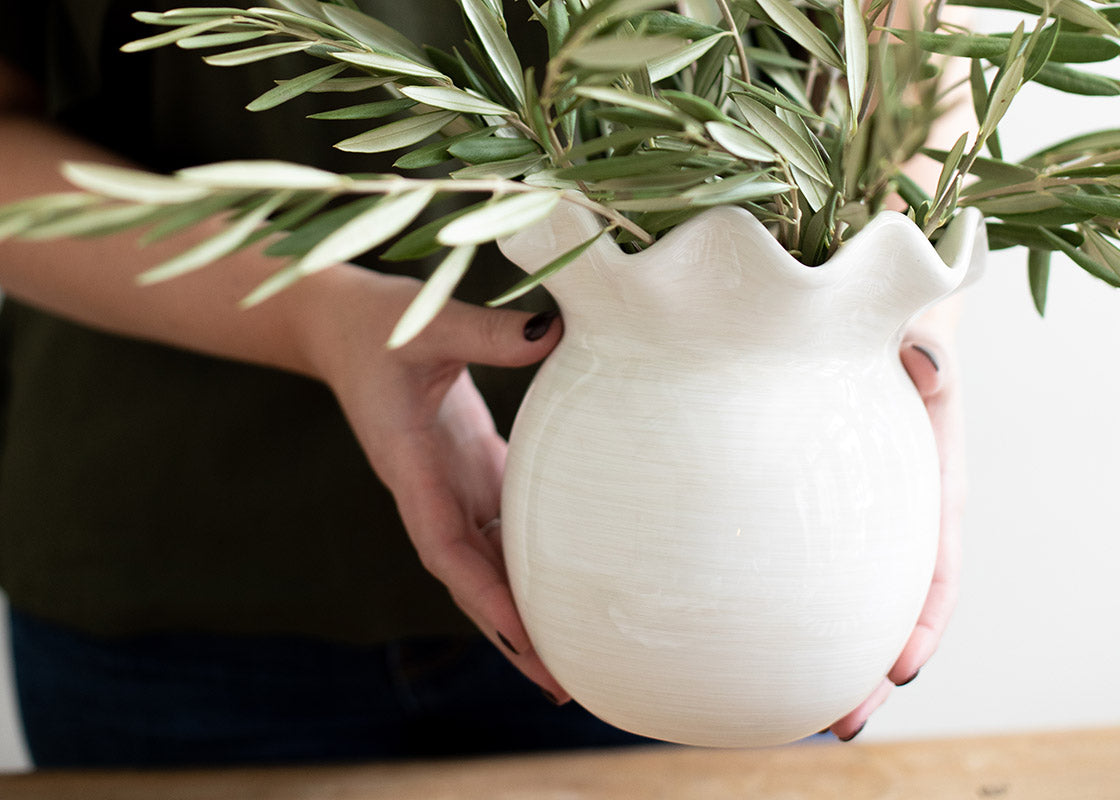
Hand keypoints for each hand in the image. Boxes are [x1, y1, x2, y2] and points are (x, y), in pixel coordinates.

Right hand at [295, 267, 567, 700]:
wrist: (343, 328)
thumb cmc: (377, 324)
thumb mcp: (426, 324)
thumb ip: (485, 333)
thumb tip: (556, 332)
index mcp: (410, 468)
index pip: (445, 548)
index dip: (483, 595)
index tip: (525, 641)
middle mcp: (431, 492)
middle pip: (471, 580)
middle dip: (511, 633)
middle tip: (564, 686)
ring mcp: (450, 486)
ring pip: (489, 564)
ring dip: (524, 610)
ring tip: (574, 657)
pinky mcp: (469, 471)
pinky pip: (502, 529)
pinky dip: (530, 564)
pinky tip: (569, 588)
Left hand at [828, 311, 965, 740]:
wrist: (853, 320)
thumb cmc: (889, 328)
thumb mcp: (914, 331)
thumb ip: (924, 346)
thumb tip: (924, 363)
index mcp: (930, 480)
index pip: (936, 565)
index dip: (924, 621)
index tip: (899, 668)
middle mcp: (894, 512)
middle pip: (889, 606)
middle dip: (869, 670)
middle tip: (842, 723)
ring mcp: (849, 515)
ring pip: (842, 600)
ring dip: (825, 660)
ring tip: (797, 716)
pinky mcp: (804, 507)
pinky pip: (797, 566)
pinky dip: (785, 612)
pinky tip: (744, 646)